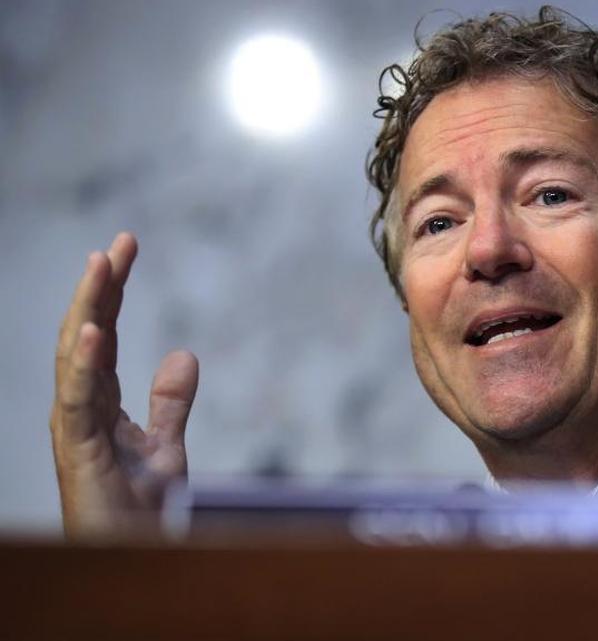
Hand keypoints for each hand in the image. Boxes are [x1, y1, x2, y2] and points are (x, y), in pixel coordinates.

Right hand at [50, 232, 198, 538]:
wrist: (133, 556)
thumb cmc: (139, 509)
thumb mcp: (165, 445)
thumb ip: (171, 400)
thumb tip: (183, 352)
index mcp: (97, 401)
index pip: (102, 333)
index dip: (112, 290)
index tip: (126, 247)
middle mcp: (78, 407)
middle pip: (86, 334)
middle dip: (101, 287)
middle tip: (120, 242)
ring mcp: (73, 427)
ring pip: (75, 356)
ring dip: (88, 309)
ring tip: (101, 265)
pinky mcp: (77, 450)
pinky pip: (77, 399)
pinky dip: (84, 362)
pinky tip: (93, 329)